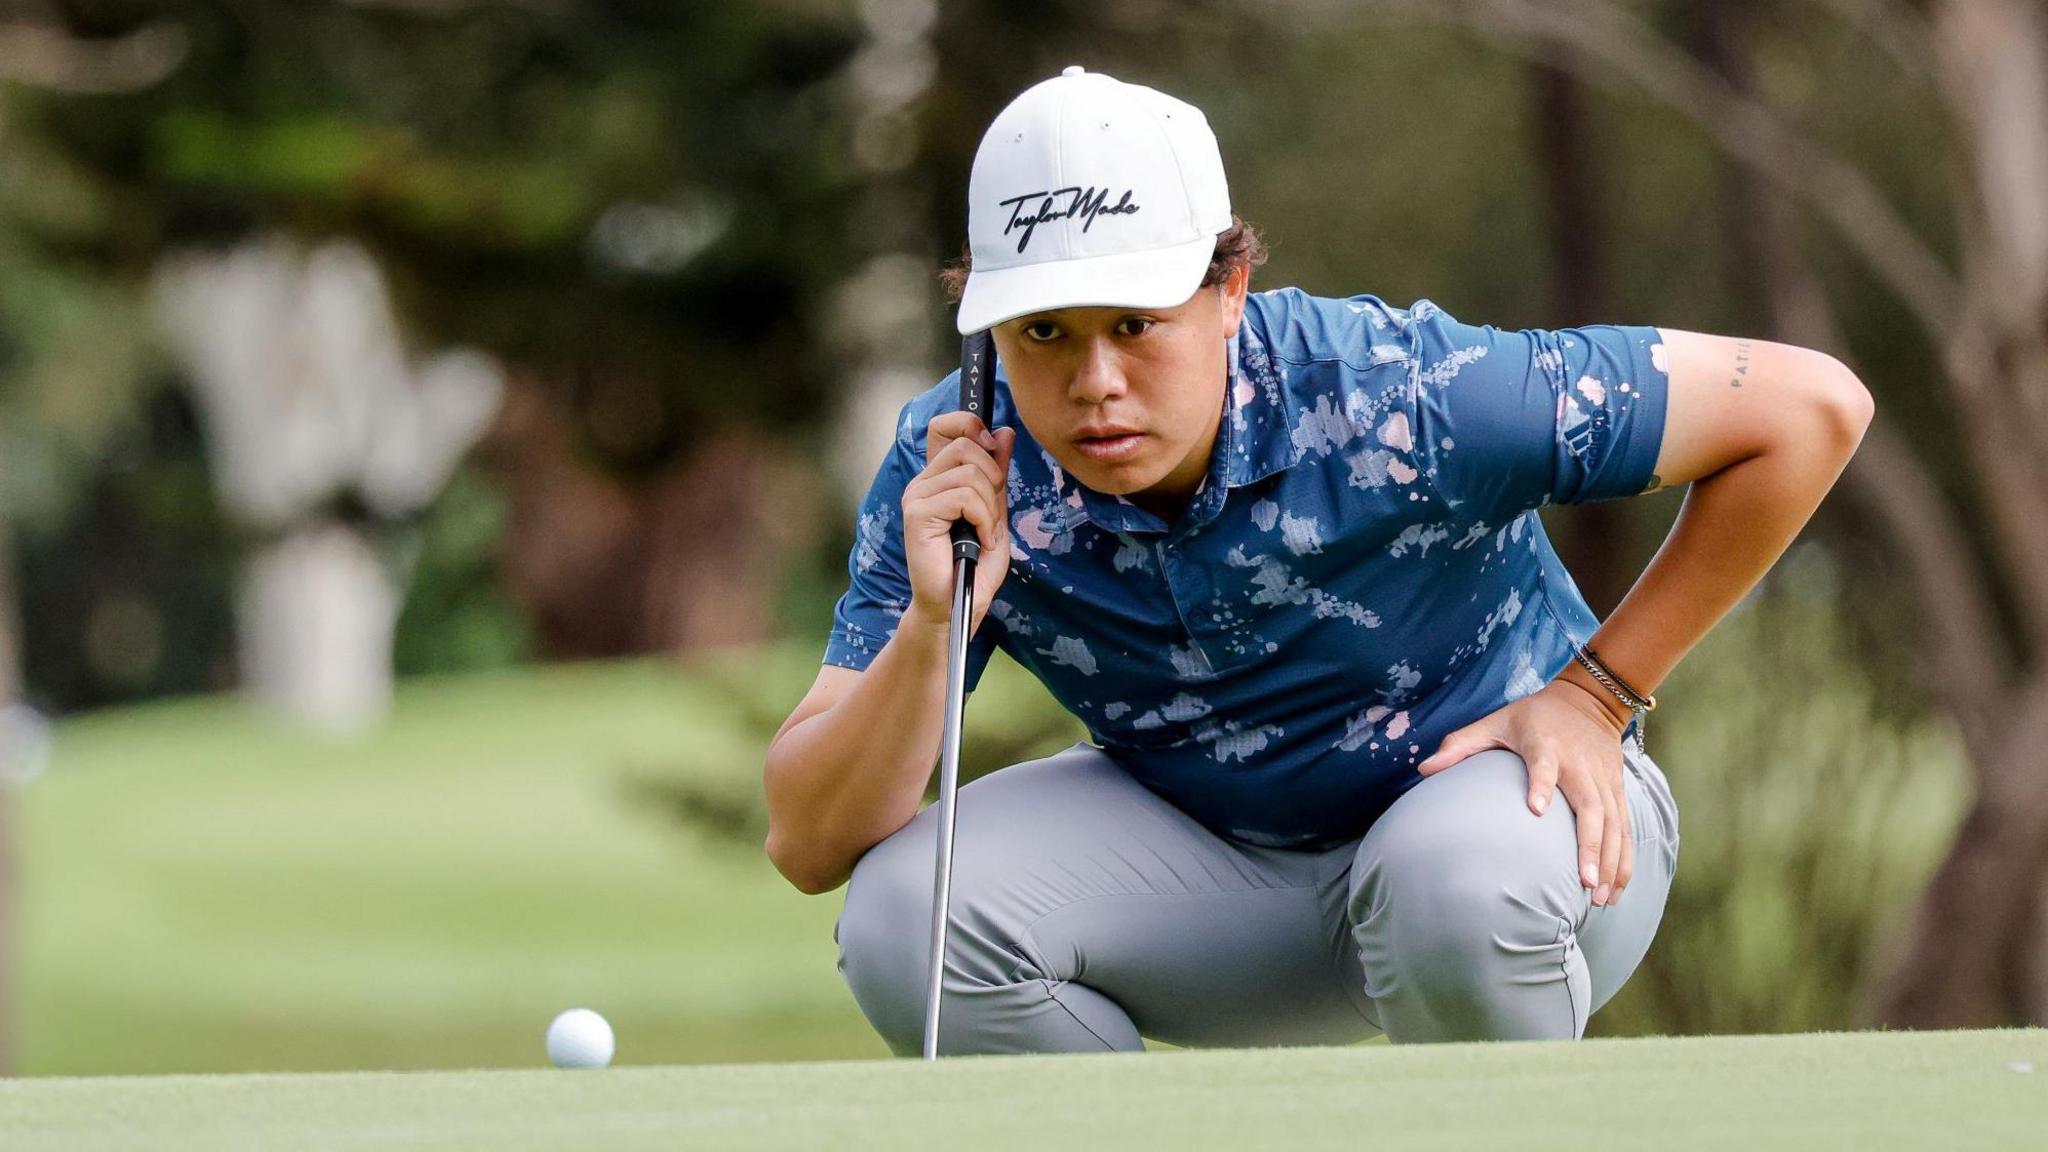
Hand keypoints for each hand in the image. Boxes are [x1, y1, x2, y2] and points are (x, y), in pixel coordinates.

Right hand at [901, 412, 1015, 638]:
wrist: (957, 604)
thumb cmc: (974, 564)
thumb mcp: (996, 511)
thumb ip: (997, 473)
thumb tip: (1003, 432)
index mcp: (938, 477)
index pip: (946, 425)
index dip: (971, 425)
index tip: (992, 450)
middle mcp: (923, 482)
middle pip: (966, 445)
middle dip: (993, 478)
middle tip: (991, 515)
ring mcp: (917, 497)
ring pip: (971, 473)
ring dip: (991, 508)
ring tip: (984, 534)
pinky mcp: (918, 515)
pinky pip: (965, 497)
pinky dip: (984, 521)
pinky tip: (979, 541)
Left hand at [1414, 678, 1634, 906]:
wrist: (1588, 700)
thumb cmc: (1532, 716)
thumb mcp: (1495, 721)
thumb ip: (1461, 745)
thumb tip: (1424, 769)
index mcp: (1545, 745)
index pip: (1544, 764)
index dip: (1541, 783)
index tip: (1536, 809)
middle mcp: (1579, 765)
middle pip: (1590, 805)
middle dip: (1590, 844)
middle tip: (1585, 881)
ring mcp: (1602, 779)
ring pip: (1613, 822)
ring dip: (1610, 860)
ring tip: (1601, 897)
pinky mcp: (1617, 789)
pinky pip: (1625, 827)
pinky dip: (1624, 857)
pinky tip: (1617, 888)